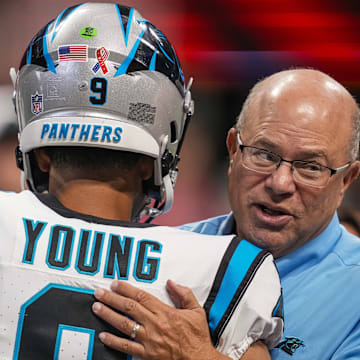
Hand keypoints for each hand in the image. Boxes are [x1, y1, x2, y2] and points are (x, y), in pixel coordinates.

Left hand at [92, 280, 227, 359]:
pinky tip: (103, 335)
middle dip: (112, 298)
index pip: (141, 296)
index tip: (116, 284)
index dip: (126, 289)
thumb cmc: (197, 337)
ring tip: (97, 308)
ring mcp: (149, 340)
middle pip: (129, 308)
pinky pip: (126, 347)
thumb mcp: (196, 311)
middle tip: (99, 293)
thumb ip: (184, 294)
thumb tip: (171, 283)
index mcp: (166, 313)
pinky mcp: (147, 354)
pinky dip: (113, 341)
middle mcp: (155, 325)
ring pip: (124, 325)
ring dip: (108, 315)